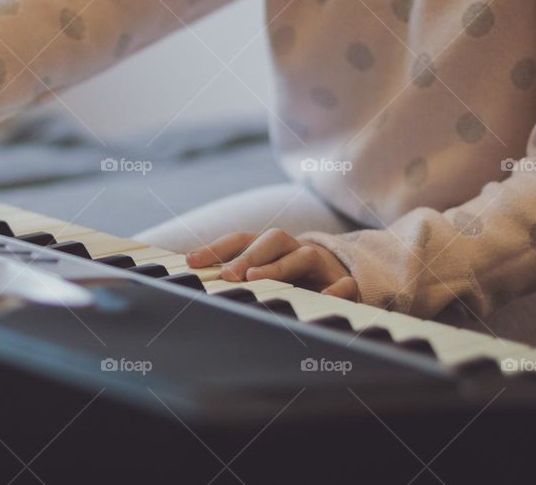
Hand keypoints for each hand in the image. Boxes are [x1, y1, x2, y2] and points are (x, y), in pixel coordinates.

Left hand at [186, 229, 357, 300]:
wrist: (340, 278)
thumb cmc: (291, 277)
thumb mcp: (262, 273)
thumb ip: (233, 273)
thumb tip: (190, 273)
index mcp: (270, 247)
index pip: (242, 239)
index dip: (216, 248)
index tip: (191, 261)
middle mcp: (293, 249)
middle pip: (272, 240)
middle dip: (248, 255)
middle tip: (227, 273)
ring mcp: (321, 265)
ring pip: (304, 256)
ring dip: (279, 266)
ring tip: (255, 279)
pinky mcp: (344, 283)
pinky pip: (344, 283)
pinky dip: (336, 289)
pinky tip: (323, 297)